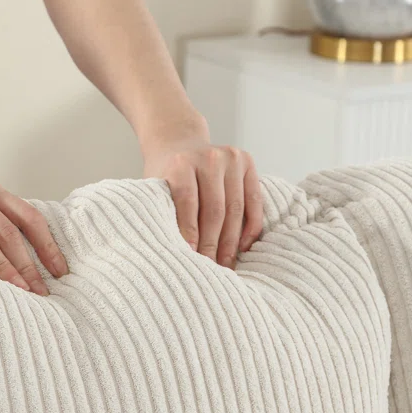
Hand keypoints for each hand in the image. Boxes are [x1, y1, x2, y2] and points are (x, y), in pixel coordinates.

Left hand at [143, 125, 263, 268]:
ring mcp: (231, 158)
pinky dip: (250, 227)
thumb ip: (164, 212)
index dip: (189, 231)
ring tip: (225, 265)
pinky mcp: (247, 163)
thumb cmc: (165, 175)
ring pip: (235, 209)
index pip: (187, 202)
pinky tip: (242, 248)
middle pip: (214, 209)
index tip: (189, 256)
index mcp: (181, 163)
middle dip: (212, 244)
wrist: (179, 143)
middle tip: (209, 269)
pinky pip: (254, 202)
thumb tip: (171, 253)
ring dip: (230, 242)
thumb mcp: (156, 188)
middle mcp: (209, 157)